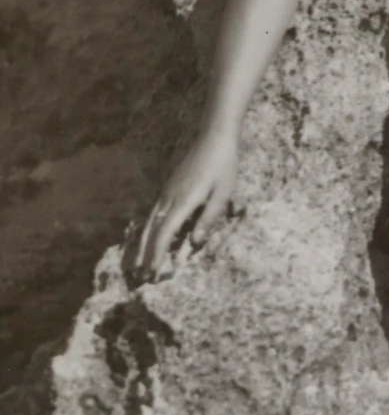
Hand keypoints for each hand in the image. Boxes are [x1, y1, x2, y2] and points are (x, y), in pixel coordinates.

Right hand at [136, 130, 238, 278]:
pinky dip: (148, 229)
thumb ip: (208, 219)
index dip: (156, 254)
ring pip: (149, 222)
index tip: (152, 272)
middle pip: (151, 231)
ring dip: (144, 244)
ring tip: (140, 263)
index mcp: (182, 202)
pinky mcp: (168, 188)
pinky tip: (149, 237)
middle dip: (145, 254)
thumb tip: (194, 243)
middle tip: (141, 276)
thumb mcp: (223, 194)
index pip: (164, 233)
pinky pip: (153, 213)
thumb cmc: (223, 167)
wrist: (214, 138)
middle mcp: (169, 198)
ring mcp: (166, 192)